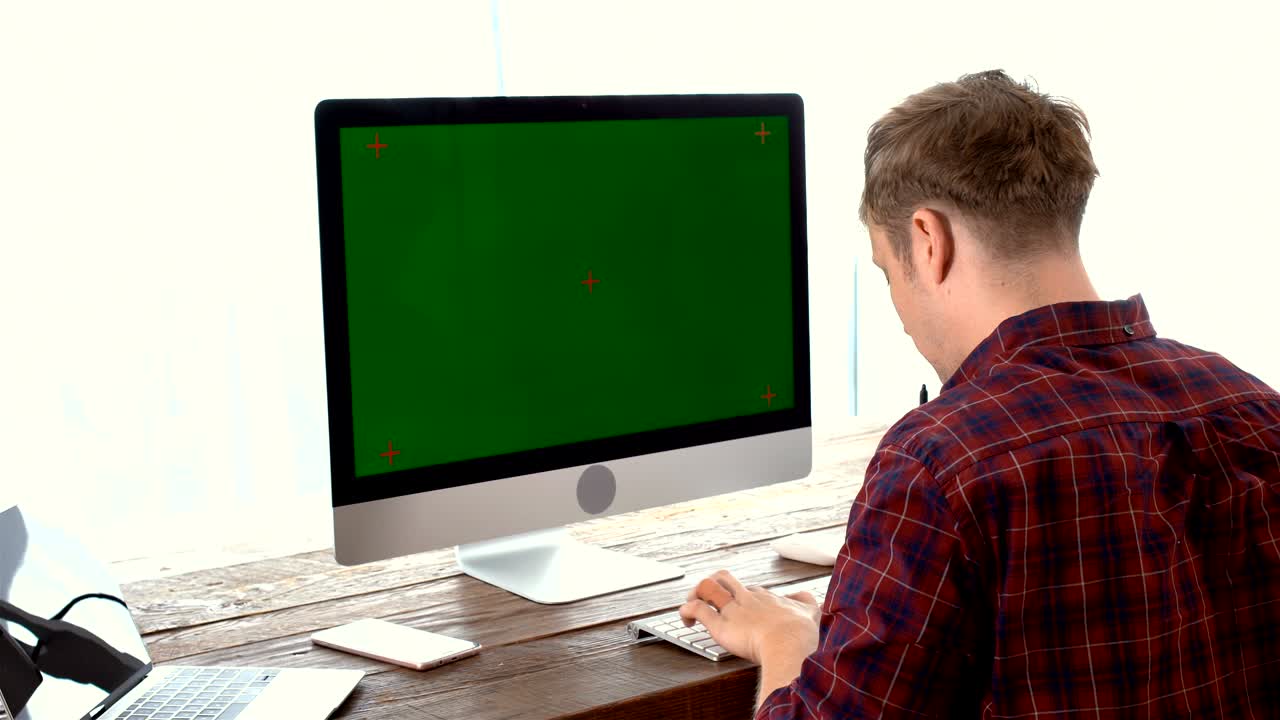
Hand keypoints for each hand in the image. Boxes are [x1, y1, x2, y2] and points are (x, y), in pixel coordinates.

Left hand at [678, 570, 819, 664]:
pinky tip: (686, 620)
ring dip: (696, 593)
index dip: (741, 596)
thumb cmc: (800, 634)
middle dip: (715, 584)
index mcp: (767, 598)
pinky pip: (697, 610)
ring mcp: (733, 610)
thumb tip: (807, 597)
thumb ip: (807, 603)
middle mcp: (748, 599)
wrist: (790, 645)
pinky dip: (686, 611)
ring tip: (693, 603)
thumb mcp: (811, 612)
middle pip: (726, 579)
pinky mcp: (720, 625)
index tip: (739, 606)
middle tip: (711, 599)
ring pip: (708, 587)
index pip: (750, 589)